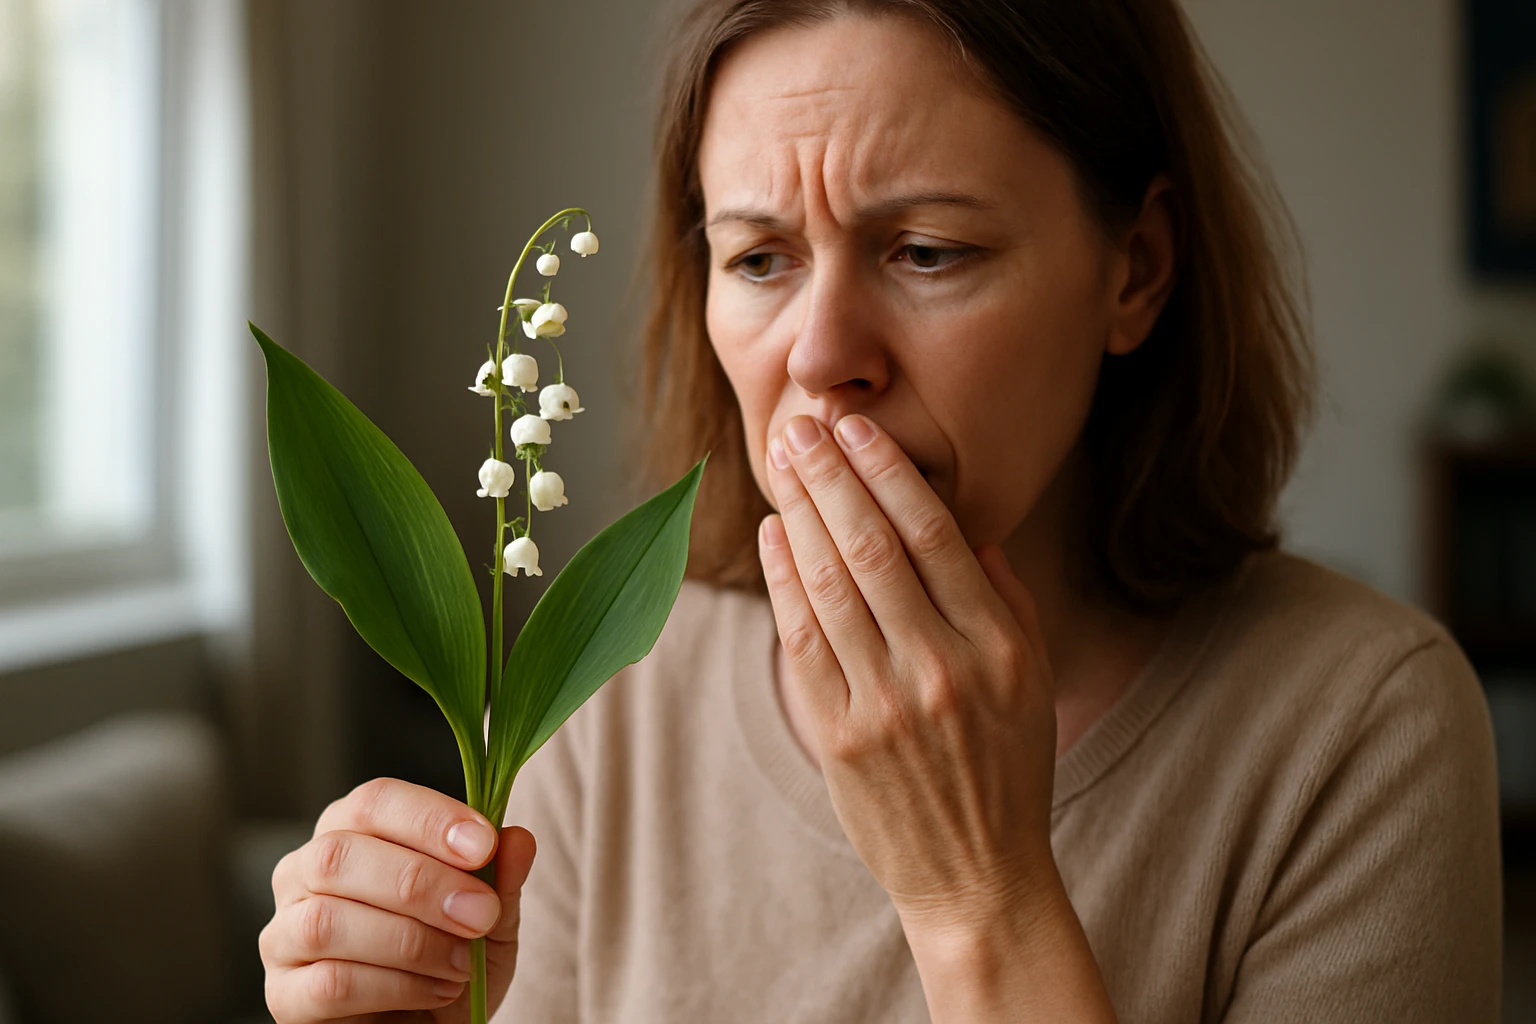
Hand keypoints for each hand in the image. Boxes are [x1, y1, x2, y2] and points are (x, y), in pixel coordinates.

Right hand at [260, 777, 536, 1022]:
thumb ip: (500, 877)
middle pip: (340, 855)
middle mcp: (304, 873)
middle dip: (421, 883)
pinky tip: (436, 990)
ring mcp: (283, 935)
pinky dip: (395, 986)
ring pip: (327, 921)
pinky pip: (329, 983)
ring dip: (410, 943)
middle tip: (480, 914)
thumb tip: (518, 838)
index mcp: (353, 831)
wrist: (432, 1023)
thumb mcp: (491, 917)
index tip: (484, 845)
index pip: (373, 801)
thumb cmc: (452, 957)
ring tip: (462, 964)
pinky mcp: (283, 995)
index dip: (428, 818)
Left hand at [758, 413, 1057, 933]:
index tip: (857, 426)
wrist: (976, 876)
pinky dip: (783, 577)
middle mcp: (941, 667)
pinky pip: (802, 637)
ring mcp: (883, 703)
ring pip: (830, 582)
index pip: (934, 534)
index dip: (888, 471)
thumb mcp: (1034, 680)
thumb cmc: (1007, 767)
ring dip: (799, 510)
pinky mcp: (836, 735)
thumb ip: (1006, 598)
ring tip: (780, 459)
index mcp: (997, 646)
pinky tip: (773, 532)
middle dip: (830, 474)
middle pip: (871, 545)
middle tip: (801, 422)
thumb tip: (966, 526)